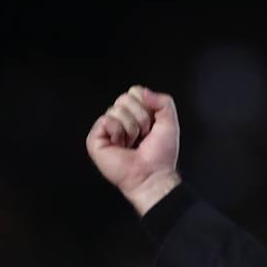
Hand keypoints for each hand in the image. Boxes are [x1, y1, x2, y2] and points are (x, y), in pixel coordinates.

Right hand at [86, 85, 182, 214]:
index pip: (135, 92)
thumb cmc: (160, 155)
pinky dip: (118, 132)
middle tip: (142, 136)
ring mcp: (107, 129)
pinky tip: (121, 145)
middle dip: (140, 117)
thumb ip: (163, 101)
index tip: (152, 125)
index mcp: (135, 114)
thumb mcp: (169, 122)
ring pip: (116, 109)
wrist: (153, 175)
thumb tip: (143, 92)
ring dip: (131, 128)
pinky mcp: (96, 138)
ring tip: (132, 142)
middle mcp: (120, 119)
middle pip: (125, 98)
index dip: (146, 106)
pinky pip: (105, 120)